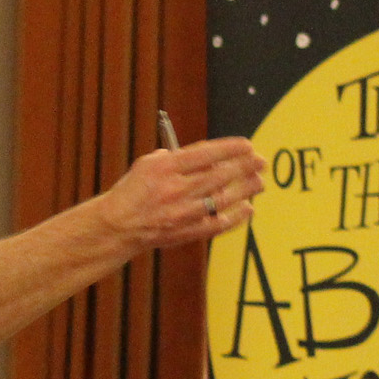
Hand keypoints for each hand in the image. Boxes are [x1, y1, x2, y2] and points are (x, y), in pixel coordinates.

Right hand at [98, 137, 266, 250]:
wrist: (117, 227)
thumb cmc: (132, 192)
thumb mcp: (147, 165)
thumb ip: (176, 157)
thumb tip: (207, 156)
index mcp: (165, 168)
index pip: (206, 154)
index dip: (230, 149)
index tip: (246, 146)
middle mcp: (176, 189)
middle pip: (219, 176)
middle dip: (244, 167)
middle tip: (261, 162)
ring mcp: (183, 213)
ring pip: (223, 199)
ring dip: (245, 190)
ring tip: (259, 182)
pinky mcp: (186, 232)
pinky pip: (217, 224)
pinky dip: (236, 217)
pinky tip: (248, 208)